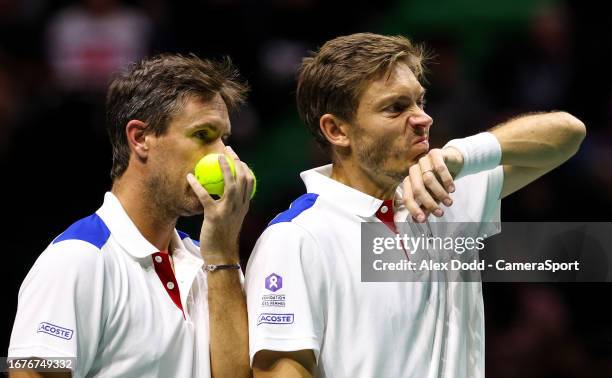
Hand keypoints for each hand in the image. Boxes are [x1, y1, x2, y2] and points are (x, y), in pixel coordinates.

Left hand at [186, 146, 254, 262]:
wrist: (221, 255)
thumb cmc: (223, 236)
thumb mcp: (232, 218)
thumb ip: (231, 204)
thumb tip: (224, 192)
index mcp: (244, 205)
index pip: (250, 181)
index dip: (244, 166)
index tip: (236, 157)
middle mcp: (240, 205)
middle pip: (243, 178)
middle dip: (236, 161)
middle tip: (227, 151)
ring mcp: (228, 210)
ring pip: (230, 184)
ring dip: (224, 168)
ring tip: (217, 156)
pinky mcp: (215, 215)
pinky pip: (205, 197)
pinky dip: (197, 186)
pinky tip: (190, 177)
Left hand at [402, 148, 461, 222]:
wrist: (453, 162)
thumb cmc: (440, 181)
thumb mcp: (433, 196)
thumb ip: (425, 207)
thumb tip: (417, 221)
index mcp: (409, 181)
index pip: (407, 197)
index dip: (414, 209)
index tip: (423, 220)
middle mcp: (414, 170)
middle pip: (417, 188)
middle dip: (429, 203)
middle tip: (441, 213)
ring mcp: (423, 161)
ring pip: (428, 179)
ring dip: (440, 193)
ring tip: (449, 203)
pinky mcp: (435, 153)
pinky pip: (439, 167)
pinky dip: (446, 180)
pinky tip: (452, 189)